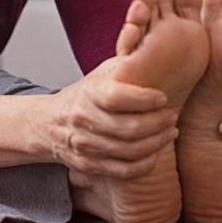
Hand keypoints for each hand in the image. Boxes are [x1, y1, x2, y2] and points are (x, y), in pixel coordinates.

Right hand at [43, 57, 178, 179]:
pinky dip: (146, 163)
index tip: (163, 98)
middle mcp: (84, 120)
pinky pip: (125, 170)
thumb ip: (126, 66)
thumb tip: (157, 52)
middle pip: (129, 128)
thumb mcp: (100, 74)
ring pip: (130, 151)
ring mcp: (86, 146)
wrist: (49, 123)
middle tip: (172, 116)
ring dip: (157, 142)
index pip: (118, 98)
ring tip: (170, 132)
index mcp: (88, 94)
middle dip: (158, 123)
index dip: (145, 99)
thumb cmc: (85, 95)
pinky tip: (156, 151)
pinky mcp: (90, 165)